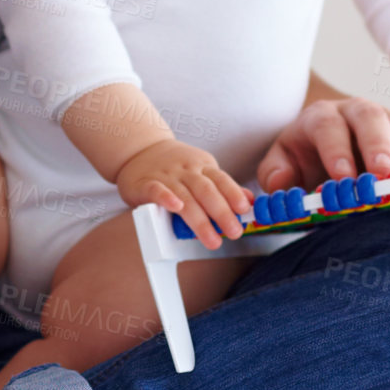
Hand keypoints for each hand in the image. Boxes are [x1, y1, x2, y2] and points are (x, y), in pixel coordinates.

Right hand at [115, 139, 253, 247]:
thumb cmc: (174, 165)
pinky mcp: (145, 183)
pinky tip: (176, 207)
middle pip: (206, 191)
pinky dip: (166, 198)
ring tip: (212, 240)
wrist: (139, 148)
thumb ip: (223, 185)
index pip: (221, 180)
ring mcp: (165, 176)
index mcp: (202, 166)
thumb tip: (249, 200)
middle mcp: (185, 170)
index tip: (245, 211)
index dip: (233, 194)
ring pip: (185, 197)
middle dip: (222, 213)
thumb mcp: (202, 169)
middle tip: (234, 232)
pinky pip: (156, 190)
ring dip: (200, 219)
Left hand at [255, 97, 389, 192]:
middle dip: (377, 146)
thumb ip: (274, 172)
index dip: (336, 151)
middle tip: (382, 174)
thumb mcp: (281, 162)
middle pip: (371, 119)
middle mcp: (358, 113)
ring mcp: (389, 123)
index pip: (328, 127)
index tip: (342, 179)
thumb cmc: (304, 157)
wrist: (324, 146)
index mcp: (322, 116)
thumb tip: (282, 183)